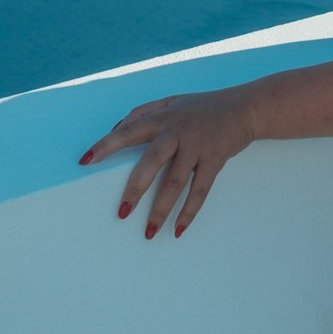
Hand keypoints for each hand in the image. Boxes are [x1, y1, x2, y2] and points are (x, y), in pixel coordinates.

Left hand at [78, 87, 257, 239]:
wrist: (247, 107)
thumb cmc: (204, 106)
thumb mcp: (172, 102)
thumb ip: (144, 112)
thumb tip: (115, 128)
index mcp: (163, 116)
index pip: (128, 129)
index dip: (106, 144)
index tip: (85, 160)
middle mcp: (178, 130)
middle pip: (151, 160)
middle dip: (135, 188)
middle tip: (121, 213)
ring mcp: (198, 145)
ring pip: (176, 181)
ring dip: (161, 209)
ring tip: (149, 232)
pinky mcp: (215, 159)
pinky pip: (200, 190)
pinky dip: (189, 212)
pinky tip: (178, 230)